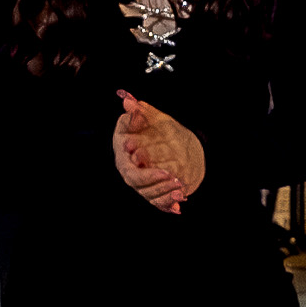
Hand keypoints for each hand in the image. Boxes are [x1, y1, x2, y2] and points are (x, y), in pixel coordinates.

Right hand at [112, 89, 206, 208]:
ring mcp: (142, 183)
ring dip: (164, 192)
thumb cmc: (155, 129)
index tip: (145, 159)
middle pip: (136, 181)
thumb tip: (128, 100)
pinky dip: (168, 205)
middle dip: (153, 180)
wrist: (172, 143)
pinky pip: (158, 203)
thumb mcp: (151, 118)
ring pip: (149, 194)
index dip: (137, 163)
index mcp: (124, 154)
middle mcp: (130, 170)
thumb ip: (139, 111)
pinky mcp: (154, 192)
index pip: (126, 164)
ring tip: (181, 186)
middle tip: (170, 175)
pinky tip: (178, 206)